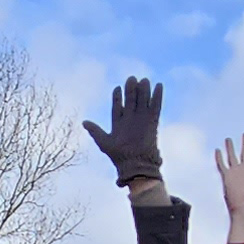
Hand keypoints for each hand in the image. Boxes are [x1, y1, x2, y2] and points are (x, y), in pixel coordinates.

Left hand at [80, 74, 163, 189]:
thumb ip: (95, 131)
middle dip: (131, 90)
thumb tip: (84, 122)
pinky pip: (155, 107)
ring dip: (143, 91)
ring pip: (143, 102)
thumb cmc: (118, 157)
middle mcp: (131, 121)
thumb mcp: (104, 142)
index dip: (117, 98)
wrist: (135, 165)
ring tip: (143, 80)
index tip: (117, 88)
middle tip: (131, 78)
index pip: (117, 107)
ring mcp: (142, 121)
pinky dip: (157, 97)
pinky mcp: (152, 122)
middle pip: (131, 101)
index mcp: (119, 124)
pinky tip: (158, 86)